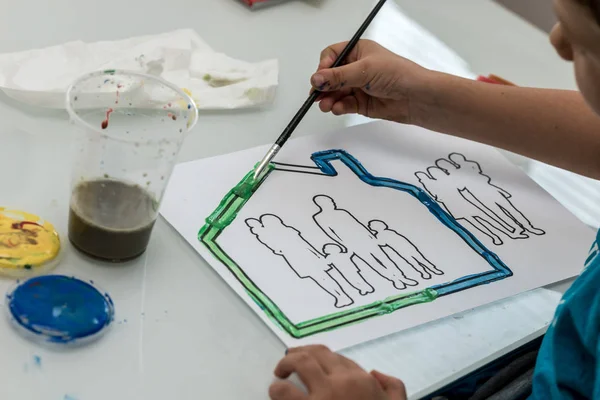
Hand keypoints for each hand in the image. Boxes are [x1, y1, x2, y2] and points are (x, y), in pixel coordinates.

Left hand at [269, 345, 406, 399]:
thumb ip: (392, 388)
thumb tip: (376, 373)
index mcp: (362, 381)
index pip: (336, 358)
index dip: (321, 357)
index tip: (312, 360)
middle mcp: (341, 383)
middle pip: (315, 355)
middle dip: (298, 354)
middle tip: (287, 363)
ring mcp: (322, 397)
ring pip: (299, 365)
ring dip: (285, 367)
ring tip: (279, 378)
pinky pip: (286, 394)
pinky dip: (278, 391)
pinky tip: (277, 394)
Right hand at [311, 39, 430, 123]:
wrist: (416, 97)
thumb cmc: (398, 74)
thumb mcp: (365, 70)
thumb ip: (338, 76)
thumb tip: (316, 79)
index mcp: (358, 52)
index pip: (332, 56)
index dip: (323, 67)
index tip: (320, 78)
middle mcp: (356, 68)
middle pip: (330, 77)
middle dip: (323, 86)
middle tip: (318, 95)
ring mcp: (358, 86)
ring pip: (335, 93)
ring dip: (328, 99)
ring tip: (326, 105)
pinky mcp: (361, 103)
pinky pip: (343, 105)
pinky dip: (338, 107)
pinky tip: (337, 108)